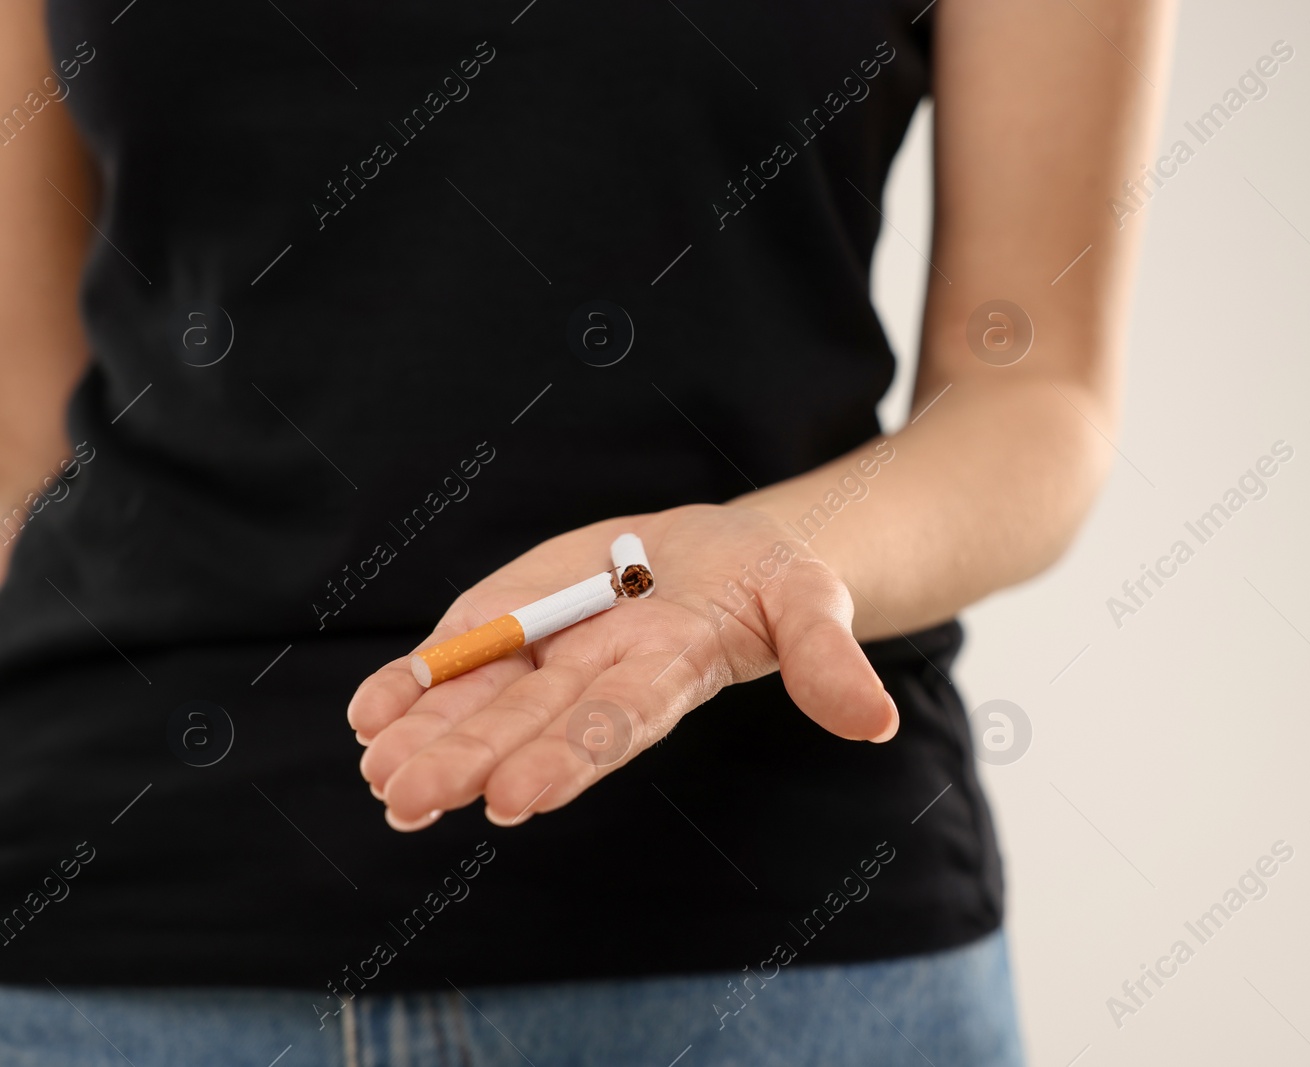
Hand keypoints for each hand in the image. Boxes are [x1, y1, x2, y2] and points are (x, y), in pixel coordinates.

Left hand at [347, 504, 898, 830]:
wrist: (721, 556)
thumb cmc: (772, 587)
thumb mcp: (812, 604)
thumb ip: (828, 662)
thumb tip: (877, 724)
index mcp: (665, 676)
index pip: (613, 724)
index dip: (566, 758)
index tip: (516, 798)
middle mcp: (595, 678)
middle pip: (528, 723)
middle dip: (470, 759)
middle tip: (412, 796)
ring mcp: (547, 653)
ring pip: (479, 701)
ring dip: (426, 738)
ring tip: (380, 774)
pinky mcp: (513, 620)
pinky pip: (455, 659)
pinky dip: (411, 684)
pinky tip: (369, 715)